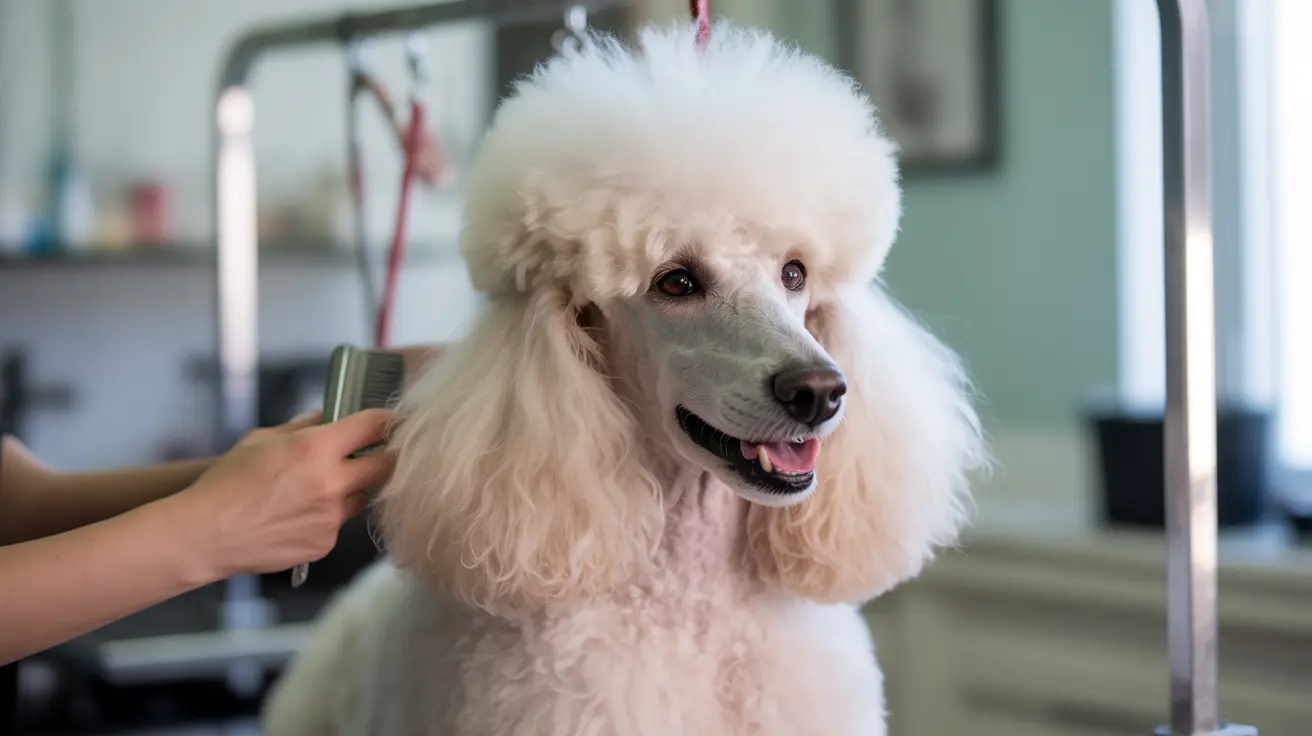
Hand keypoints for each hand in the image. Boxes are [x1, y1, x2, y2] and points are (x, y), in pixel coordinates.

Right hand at [177, 409, 395, 578]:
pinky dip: (327, 517)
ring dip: (351, 489)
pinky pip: (338, 524)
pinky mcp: (325, 543)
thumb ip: (303, 427)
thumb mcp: (261, 439)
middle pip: (388, 466)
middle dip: (384, 457)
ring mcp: (331, 517)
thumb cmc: (226, 483)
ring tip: (315, 489)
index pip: (375, 426)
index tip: (388, 422)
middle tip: (373, 454)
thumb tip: (328, 418)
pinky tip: (297, 515)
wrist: (205, 535)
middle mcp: (332, 483)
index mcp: (316, 448)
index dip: (386, 421)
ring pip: (362, 497)